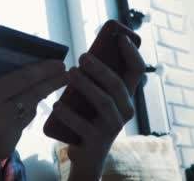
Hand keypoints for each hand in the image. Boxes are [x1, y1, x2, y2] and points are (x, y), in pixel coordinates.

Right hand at [0, 59, 67, 176]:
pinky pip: (19, 127)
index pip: (24, 78)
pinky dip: (20, 116)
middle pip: (34, 95)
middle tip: (66, 72)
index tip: (59, 62)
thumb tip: (10, 61)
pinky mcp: (6, 149)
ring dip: (37, 99)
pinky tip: (18, 108)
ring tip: (44, 87)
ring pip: (29, 112)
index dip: (44, 69)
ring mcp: (5, 136)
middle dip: (53, 82)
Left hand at [51, 35, 144, 180]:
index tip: (119, 37)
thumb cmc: (88, 117)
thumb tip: (84, 54)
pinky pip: (83, 125)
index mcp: (125, 96)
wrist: (86, 155)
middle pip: (117, 84)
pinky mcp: (96, 142)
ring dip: (86, 85)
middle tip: (81, 56)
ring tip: (70, 73)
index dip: (131, 52)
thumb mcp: (93, 95)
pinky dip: (68, 113)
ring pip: (104, 102)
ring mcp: (112, 128)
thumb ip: (93, 78)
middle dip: (100, 68)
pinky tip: (56, 105)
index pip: (137, 70)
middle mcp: (125, 111)